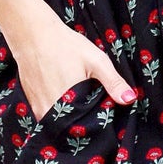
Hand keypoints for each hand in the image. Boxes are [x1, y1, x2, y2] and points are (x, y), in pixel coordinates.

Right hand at [10, 12, 136, 120]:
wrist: (32, 35)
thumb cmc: (65, 45)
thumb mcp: (96, 61)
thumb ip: (113, 82)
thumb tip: (130, 99)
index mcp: (69, 104)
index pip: (87, 128)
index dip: (97, 125)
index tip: (104, 116)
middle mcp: (50, 112)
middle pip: (71, 128)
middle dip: (83, 123)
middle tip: (92, 108)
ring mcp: (38, 109)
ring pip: (58, 124)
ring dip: (69, 119)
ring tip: (78, 104)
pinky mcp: (31, 104)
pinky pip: (47, 117)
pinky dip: (57, 112)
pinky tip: (64, 98)